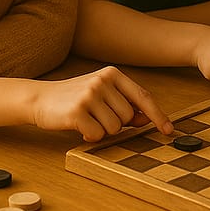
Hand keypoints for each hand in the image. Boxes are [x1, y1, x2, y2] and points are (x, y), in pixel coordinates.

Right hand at [32, 66, 172, 141]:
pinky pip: (97, 134)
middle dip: (116, 124)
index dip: (158, 115)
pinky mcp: (77, 111)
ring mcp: (89, 95)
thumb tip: (147, 119)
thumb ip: (125, 105)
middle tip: (98, 117)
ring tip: (87, 119)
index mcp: (112, 74)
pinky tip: (78, 126)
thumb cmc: (76, 99)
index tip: (169, 130)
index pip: (143, 97)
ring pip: (114, 128)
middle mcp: (102, 81)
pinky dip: (90, 136)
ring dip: (102, 130)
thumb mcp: (103, 96)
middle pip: (128, 117)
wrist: (40, 98)